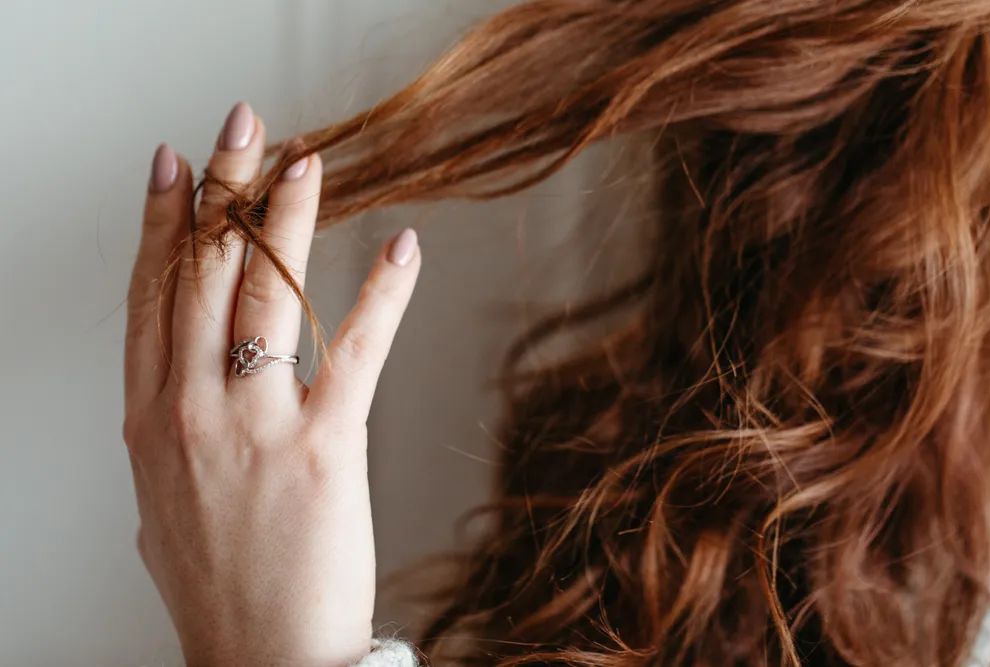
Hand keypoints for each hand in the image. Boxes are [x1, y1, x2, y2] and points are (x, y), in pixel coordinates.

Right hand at [122, 102, 420, 666]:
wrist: (262, 660)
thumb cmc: (218, 586)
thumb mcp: (164, 503)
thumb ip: (171, 438)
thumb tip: (183, 395)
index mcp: (150, 421)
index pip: (150, 297)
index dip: (162, 223)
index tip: (174, 167)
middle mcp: (193, 410)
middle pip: (202, 275)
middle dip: (222, 190)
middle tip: (242, 129)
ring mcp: (255, 425)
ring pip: (267, 294)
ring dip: (289, 218)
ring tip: (308, 162)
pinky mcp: (324, 445)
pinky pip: (356, 350)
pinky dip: (384, 292)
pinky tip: (403, 248)